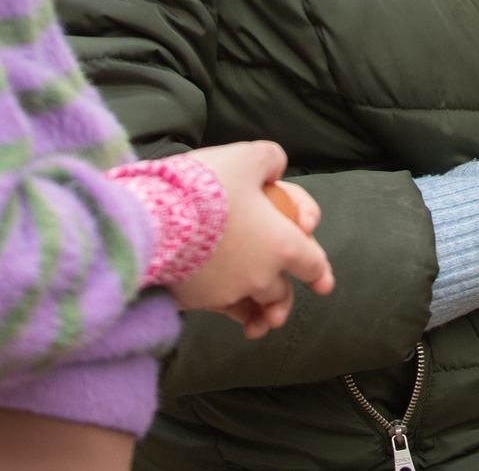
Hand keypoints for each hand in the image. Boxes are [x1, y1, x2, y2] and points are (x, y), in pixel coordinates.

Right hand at [170, 141, 335, 338]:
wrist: (154, 217)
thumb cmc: (206, 185)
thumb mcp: (247, 157)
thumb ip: (270, 160)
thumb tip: (275, 170)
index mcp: (282, 246)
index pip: (312, 264)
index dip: (320, 270)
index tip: (324, 282)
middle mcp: (259, 276)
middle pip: (279, 292)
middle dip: (283, 297)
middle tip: (281, 302)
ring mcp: (226, 292)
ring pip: (249, 307)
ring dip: (258, 314)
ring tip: (261, 321)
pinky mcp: (194, 300)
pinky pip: (216, 309)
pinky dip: (224, 310)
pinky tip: (224, 309)